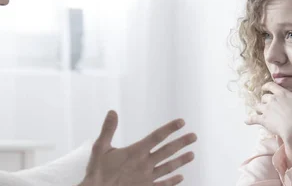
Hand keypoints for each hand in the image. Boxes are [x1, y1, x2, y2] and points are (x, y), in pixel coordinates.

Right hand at [79, 110, 196, 185]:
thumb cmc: (97, 173)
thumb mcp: (100, 148)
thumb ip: (108, 130)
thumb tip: (112, 112)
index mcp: (135, 152)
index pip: (157, 136)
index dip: (170, 128)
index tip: (182, 122)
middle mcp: (145, 164)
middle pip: (168, 151)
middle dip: (182, 142)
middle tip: (194, 136)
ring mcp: (147, 178)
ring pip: (168, 167)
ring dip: (181, 161)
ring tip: (192, 155)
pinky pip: (162, 185)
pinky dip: (172, 182)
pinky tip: (180, 178)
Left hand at [246, 74, 291, 165]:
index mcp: (282, 94)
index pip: (271, 86)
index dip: (267, 86)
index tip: (265, 88)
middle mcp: (273, 99)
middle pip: (264, 97)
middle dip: (264, 100)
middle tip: (266, 104)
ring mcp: (266, 109)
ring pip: (258, 106)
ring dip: (258, 109)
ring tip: (259, 112)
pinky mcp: (263, 120)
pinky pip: (253, 118)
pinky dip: (249, 120)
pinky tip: (246, 121)